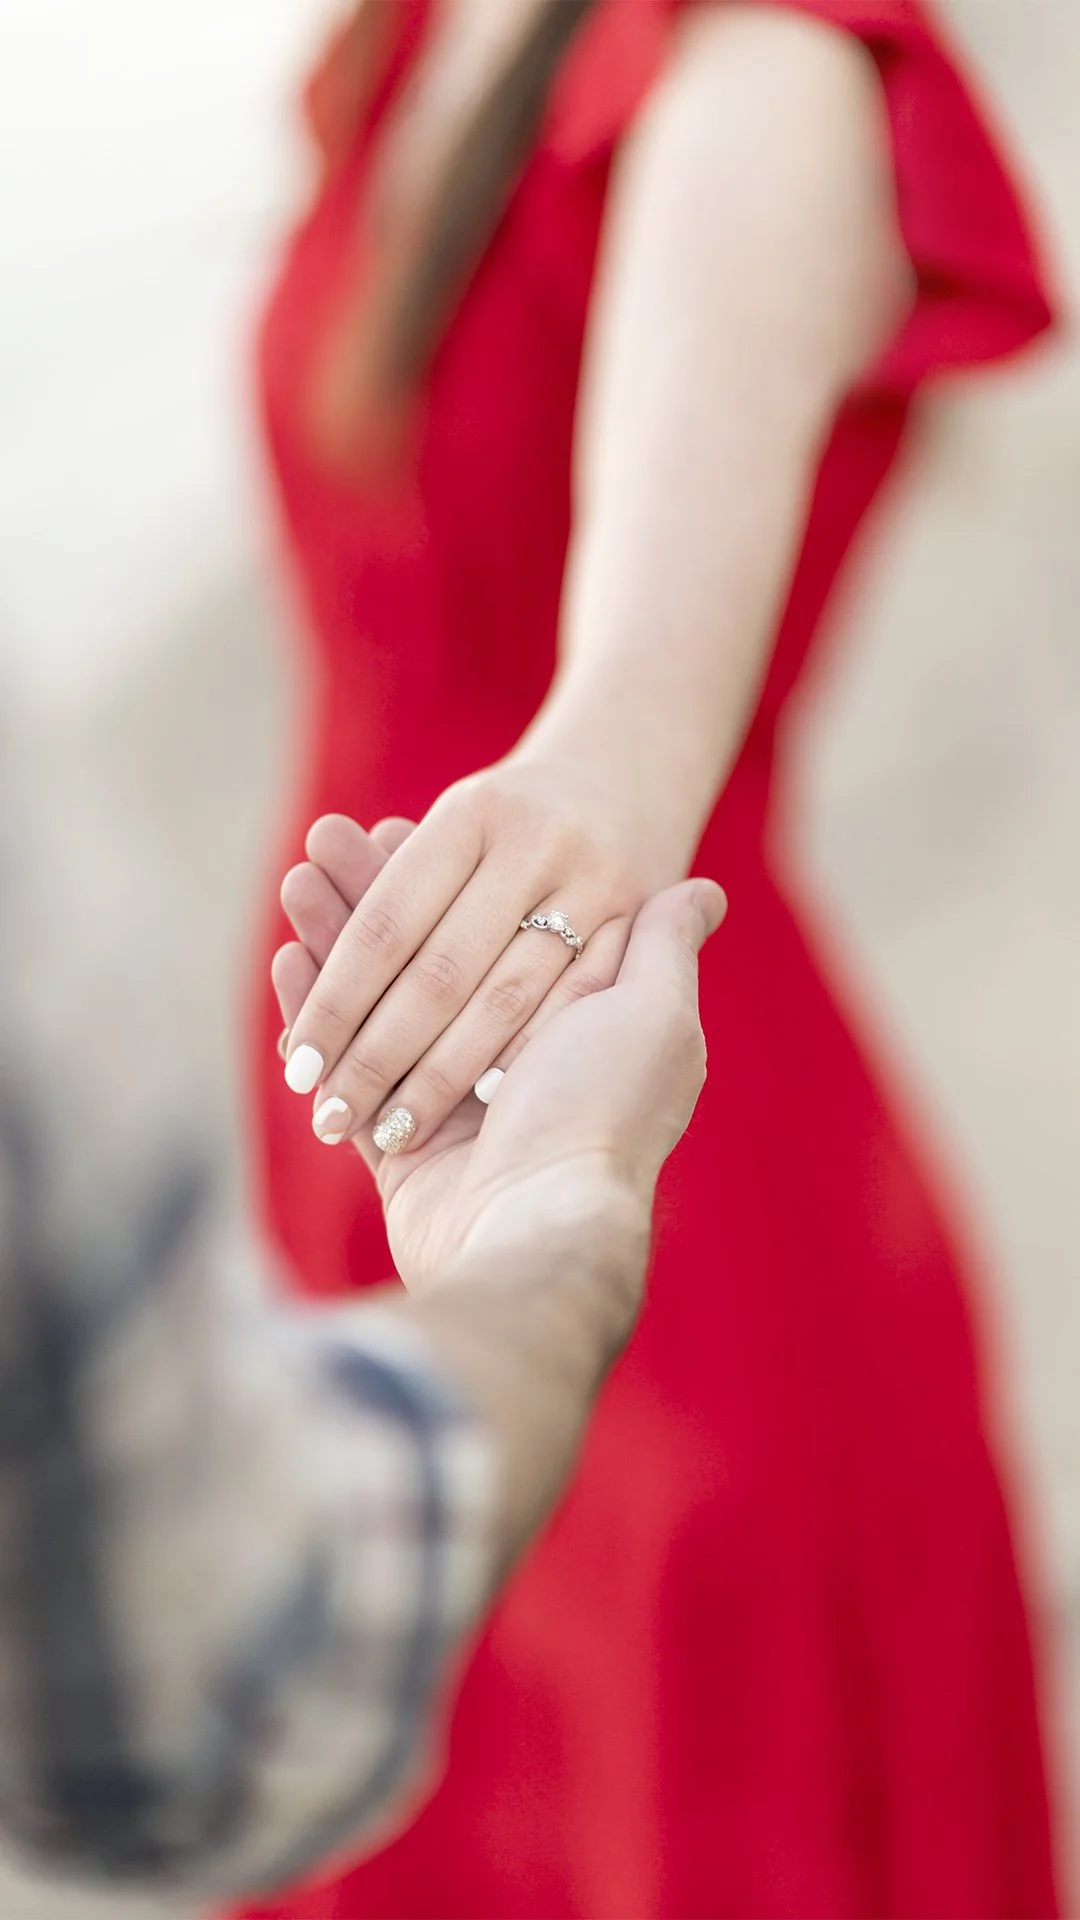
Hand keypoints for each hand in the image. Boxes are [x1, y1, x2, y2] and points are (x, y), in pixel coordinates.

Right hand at [273, 817, 724, 1292]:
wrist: (541, 1232)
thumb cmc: (604, 1114)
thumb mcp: (655, 1017)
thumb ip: (663, 948)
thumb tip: (707, 888)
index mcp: (565, 1027)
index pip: (494, 926)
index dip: (449, 878)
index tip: (397, 824)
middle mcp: (507, 1064)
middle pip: (424, 959)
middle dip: (373, 901)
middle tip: (326, 840)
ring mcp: (446, 1107)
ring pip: (377, 1006)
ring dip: (335, 943)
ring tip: (295, 880)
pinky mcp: (397, 1151)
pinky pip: (345, 1069)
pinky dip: (315, 1014)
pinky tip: (286, 958)